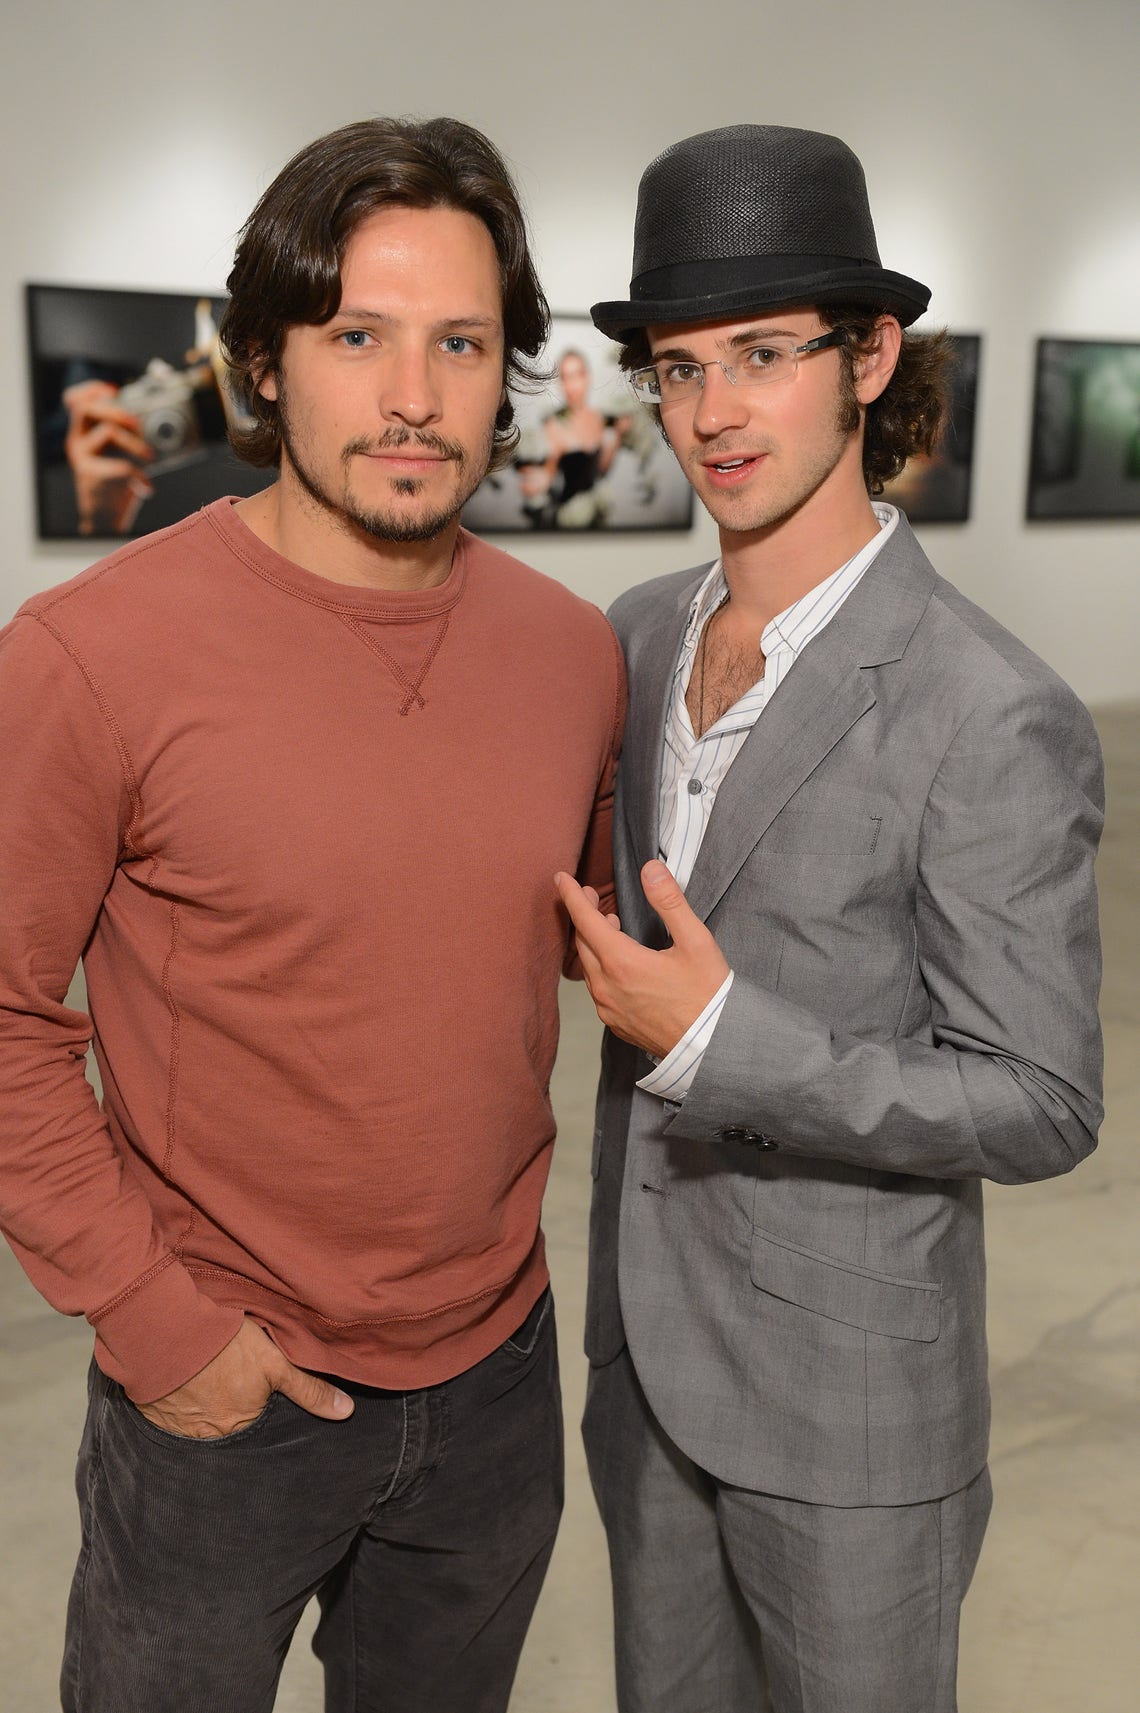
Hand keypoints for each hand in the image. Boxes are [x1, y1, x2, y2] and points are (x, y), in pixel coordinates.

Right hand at [62, 379, 153, 535]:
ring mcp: (82, 459)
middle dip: (117, 409)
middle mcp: (77, 442)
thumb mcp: (116, 456)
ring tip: (150, 456)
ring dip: (135, 442)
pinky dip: (140, 476)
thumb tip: (151, 420)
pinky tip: (147, 487)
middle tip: (137, 423)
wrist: (104, 520)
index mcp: (83, 434)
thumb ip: (124, 437)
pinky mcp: (92, 477)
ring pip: (108, 432)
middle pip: (87, 409)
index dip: (92, 390)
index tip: (114, 391)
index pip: (75, 401)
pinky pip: (122, 467)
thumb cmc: (114, 485)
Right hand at [131, 1317, 353, 1438]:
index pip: (257, 1417)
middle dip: (230, 1404)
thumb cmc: (224, 1344)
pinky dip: (176, 1397)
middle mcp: (211, 1434)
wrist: (164, 1334)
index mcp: (242, 1422)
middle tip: (226, 1375)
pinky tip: (180, 1377)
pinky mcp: (154, 1415)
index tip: (251, 1379)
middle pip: (229, 1421)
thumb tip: (346, 1412)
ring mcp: (180, 1427)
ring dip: (202, 1400)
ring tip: (203, 1374)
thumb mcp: (276, 1361)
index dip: (258, 1397)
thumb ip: (310, 1389)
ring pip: (199, 1417)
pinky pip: (170, 1412)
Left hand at [554, 860, 729, 1058]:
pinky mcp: (617, 1024)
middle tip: (593, 896)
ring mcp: (609, 1009)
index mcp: (622, 963)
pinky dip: (600, 967)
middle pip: (582, 943)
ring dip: (592, 942)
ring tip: (608, 925)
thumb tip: (650, 870)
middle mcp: (607, 987)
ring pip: (588, 967)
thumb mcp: (695, 941)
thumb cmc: (709, 994)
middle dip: (584, 915)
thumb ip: (670, 902)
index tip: (560, 878)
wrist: (714, 1046)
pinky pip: (597, 989)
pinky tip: (617, 963)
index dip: (571, 896)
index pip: (584, 920)